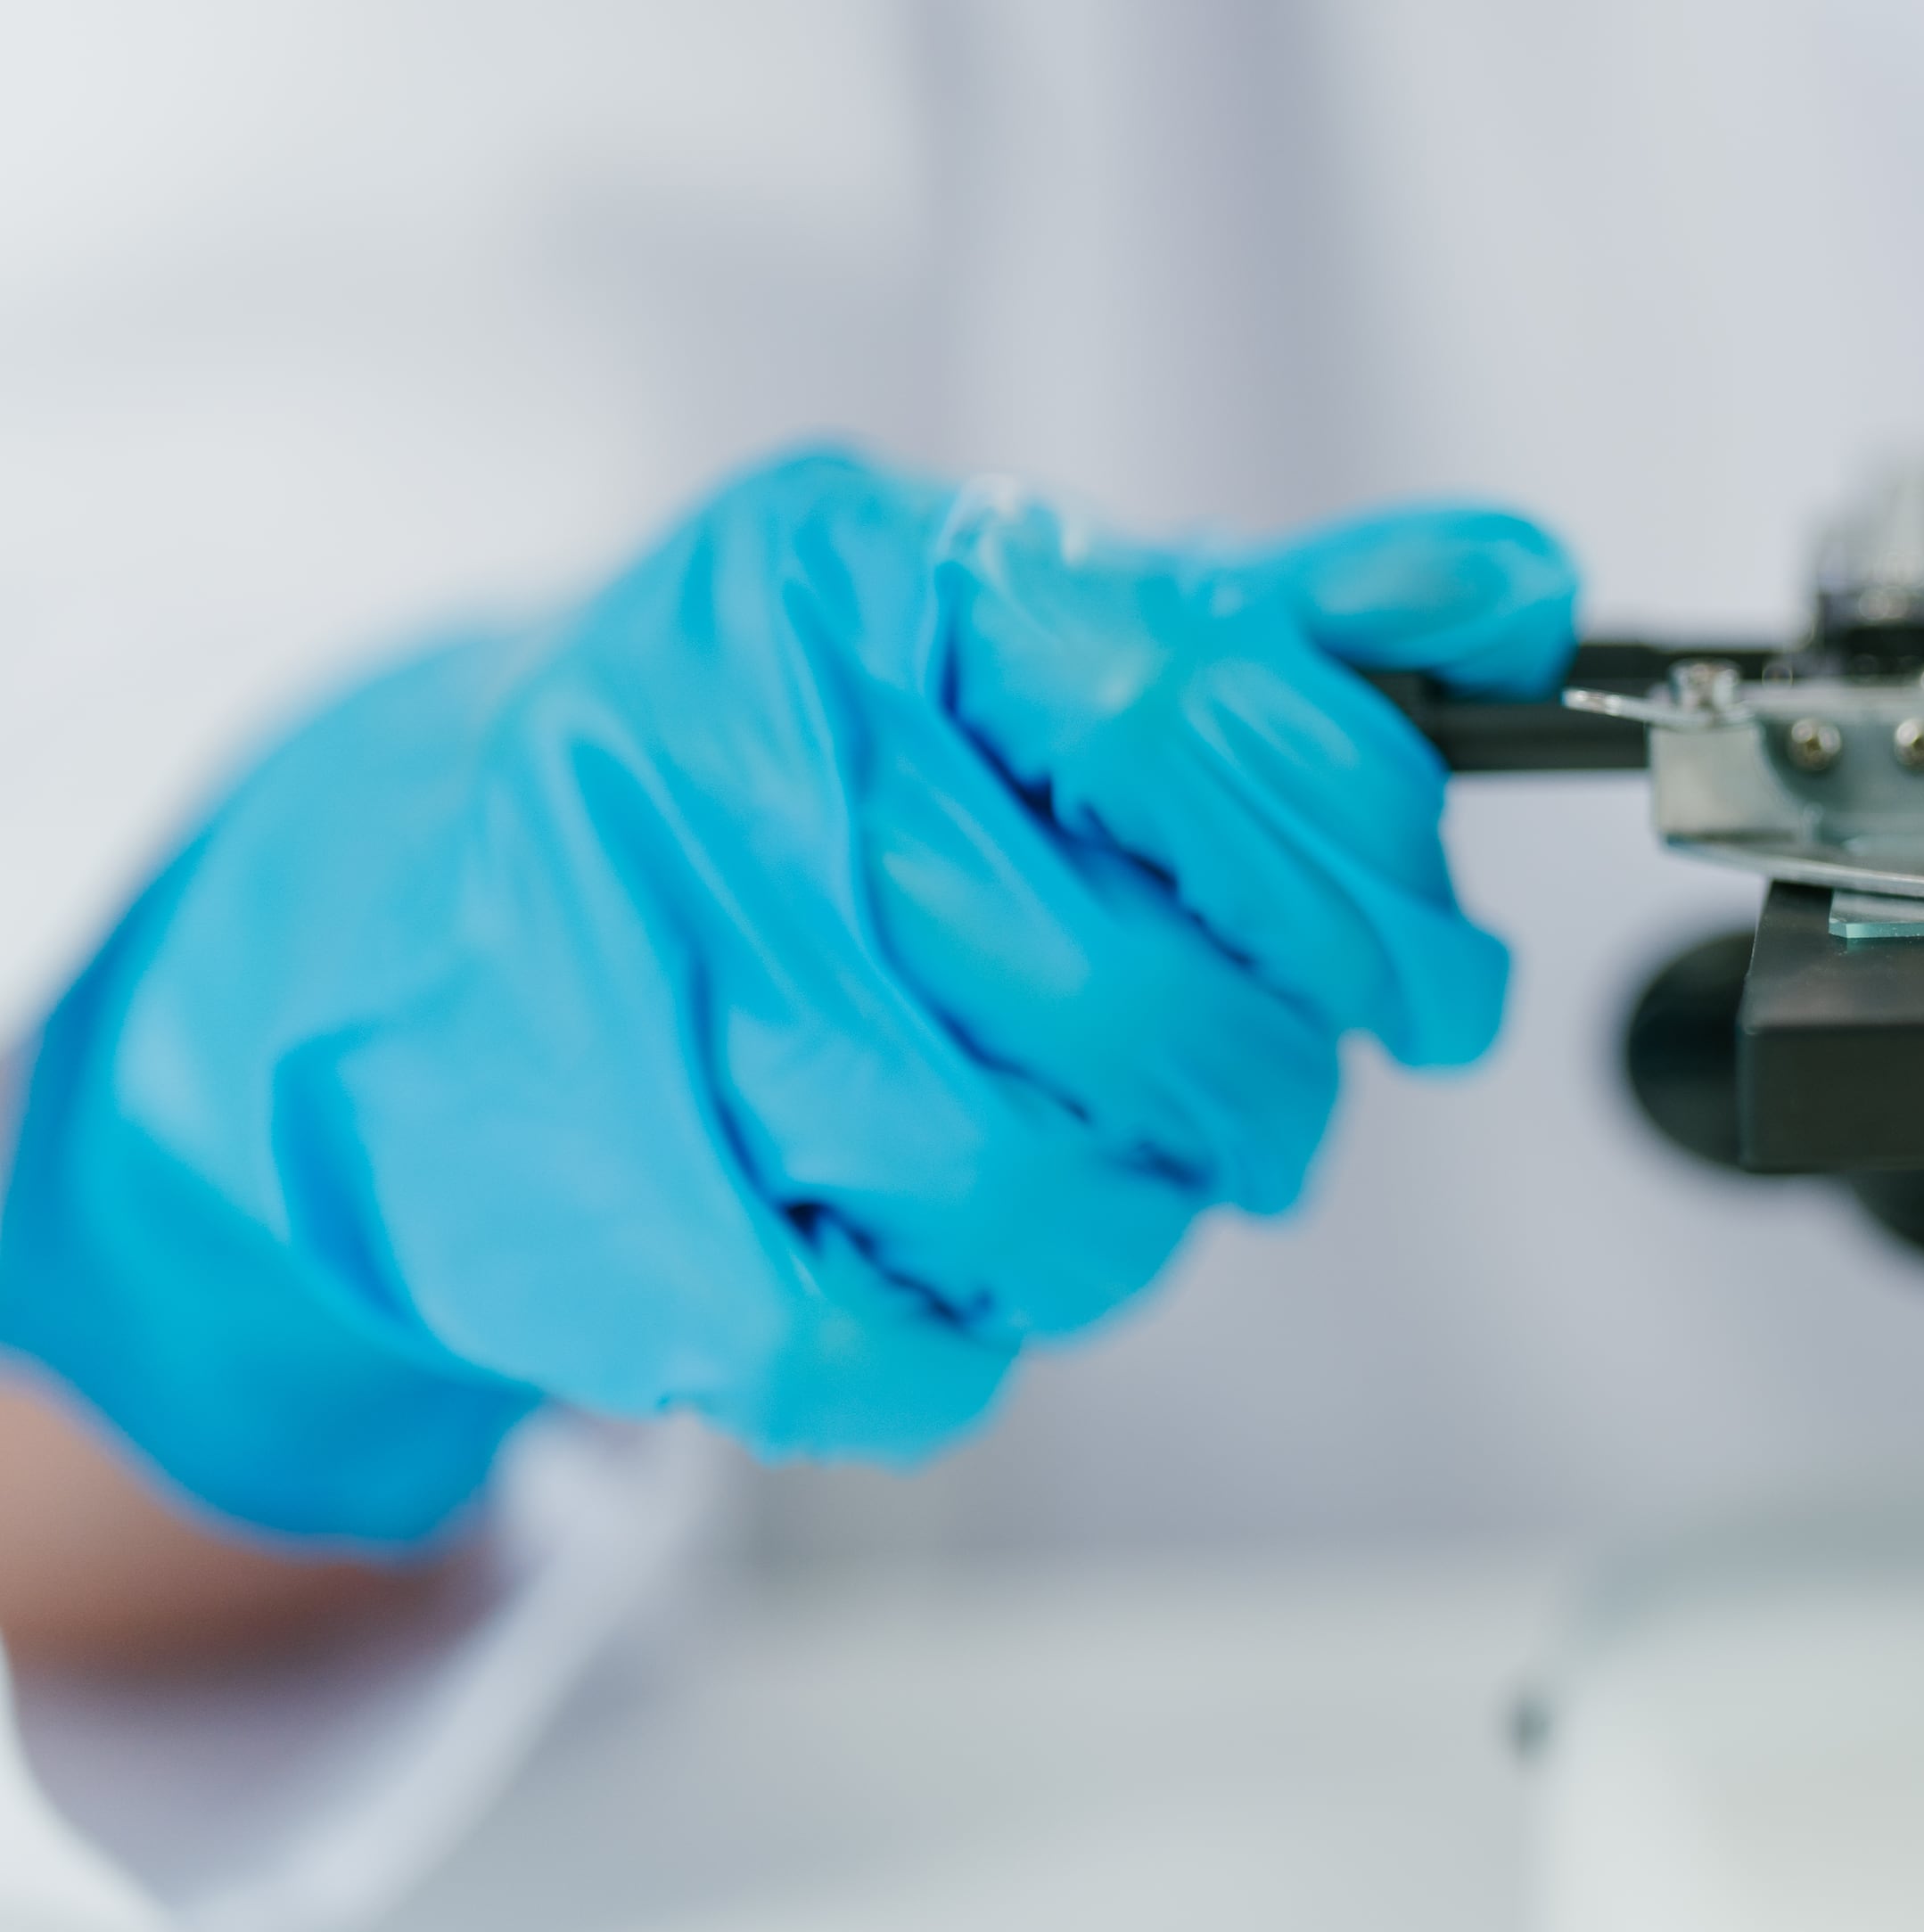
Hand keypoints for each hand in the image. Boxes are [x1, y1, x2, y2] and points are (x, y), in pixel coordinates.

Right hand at [0, 452, 1574, 1545]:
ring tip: (1113, 1177)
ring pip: (1016, 1184)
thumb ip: (1272, 626)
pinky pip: (874, 1350)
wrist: (401, 916)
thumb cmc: (767, 775)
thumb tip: (1514, 593)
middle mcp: (735, 757)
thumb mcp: (1004, 637)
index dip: (1364, 879)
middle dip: (1262, 1084)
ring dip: (1127, 1223)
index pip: (1196, 717)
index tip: (1434, 982)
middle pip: (1125, 989)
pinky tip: (953, 1266)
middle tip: (1270, 1102)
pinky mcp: (587, 1209)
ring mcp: (641, 986)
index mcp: (868, 581)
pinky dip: (965, 1343)